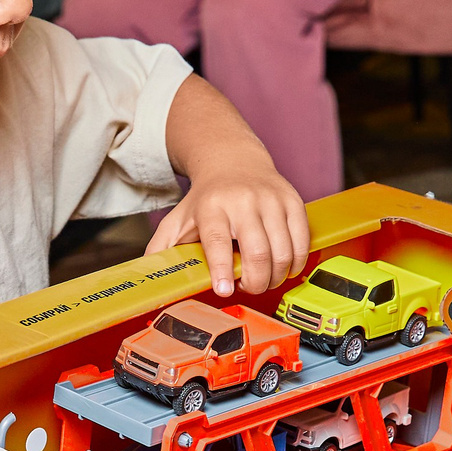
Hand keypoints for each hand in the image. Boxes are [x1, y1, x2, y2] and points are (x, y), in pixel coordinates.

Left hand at [149, 160, 310, 296]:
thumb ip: (162, 249)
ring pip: (283, 252)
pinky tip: (283, 268)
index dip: (222, 269)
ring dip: (275, 277)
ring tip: (263, 279)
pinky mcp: (293, 201)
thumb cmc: (206, 198)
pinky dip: (295, 264)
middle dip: (255, 282)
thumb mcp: (178, 220)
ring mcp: (272, 200)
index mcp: (212, 207)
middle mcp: (243, 201)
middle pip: (257, 252)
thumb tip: (149, 279)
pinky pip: (302, 242)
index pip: (218, 241)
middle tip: (248, 287)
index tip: (225, 290)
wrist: (234, 160)